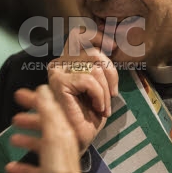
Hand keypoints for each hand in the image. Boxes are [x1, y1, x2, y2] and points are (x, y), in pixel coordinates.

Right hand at [5, 86, 85, 172]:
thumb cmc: (59, 166)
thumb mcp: (52, 134)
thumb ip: (48, 111)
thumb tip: (44, 89)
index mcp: (65, 131)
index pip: (50, 109)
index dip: (35, 100)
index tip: (19, 95)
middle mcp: (62, 144)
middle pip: (44, 127)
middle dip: (29, 121)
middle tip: (14, 117)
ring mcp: (56, 161)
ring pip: (39, 146)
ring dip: (26, 141)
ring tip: (12, 138)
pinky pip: (34, 169)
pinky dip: (22, 167)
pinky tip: (10, 166)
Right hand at [46, 28, 119, 150]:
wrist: (81, 139)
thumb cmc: (90, 115)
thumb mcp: (101, 84)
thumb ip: (101, 64)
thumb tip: (114, 43)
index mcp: (67, 60)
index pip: (81, 33)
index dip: (99, 35)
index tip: (114, 46)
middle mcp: (58, 63)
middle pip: (93, 50)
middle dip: (109, 71)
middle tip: (112, 92)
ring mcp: (57, 71)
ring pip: (94, 67)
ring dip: (105, 90)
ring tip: (102, 105)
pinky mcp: (58, 82)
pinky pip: (89, 80)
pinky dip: (99, 95)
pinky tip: (97, 107)